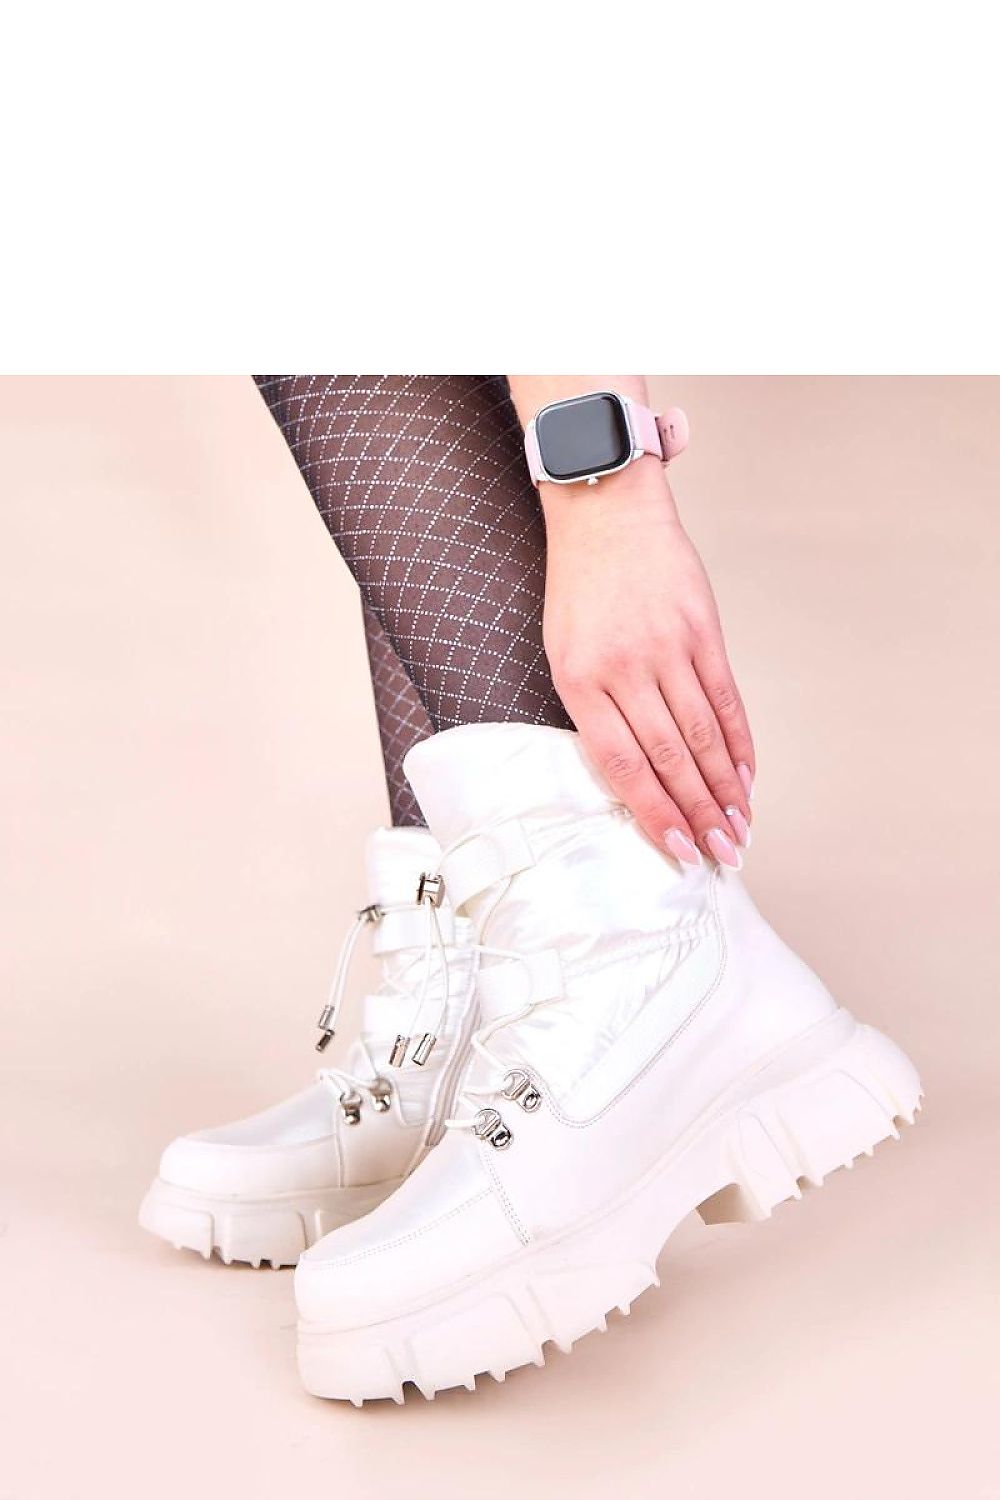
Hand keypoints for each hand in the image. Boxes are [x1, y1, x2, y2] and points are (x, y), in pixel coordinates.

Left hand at [541, 459, 753, 866]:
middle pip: (670, 758)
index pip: (622, 765)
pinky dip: (740, 742)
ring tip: (740, 828)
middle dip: (699, 814)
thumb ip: (595, 711)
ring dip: (725, 789)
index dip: (653, 812)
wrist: (605, 514)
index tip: (677, 849)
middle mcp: (625, 668)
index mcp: (579, 681)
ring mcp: (668, 647)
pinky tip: (747, 776)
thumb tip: (633, 775)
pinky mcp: (701, 629)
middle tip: (721, 854)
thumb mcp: (563, 653)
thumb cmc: (579, 591)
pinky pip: (726, 698)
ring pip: (704, 735)